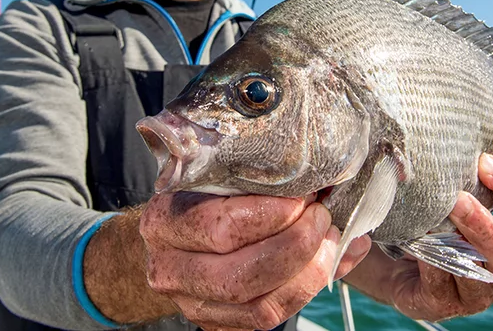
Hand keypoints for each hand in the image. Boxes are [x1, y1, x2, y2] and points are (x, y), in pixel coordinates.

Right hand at [139, 191, 371, 329]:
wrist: (169, 240)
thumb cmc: (197, 198)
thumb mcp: (208, 176)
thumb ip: (252, 177)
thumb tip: (316, 178)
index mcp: (164, 223)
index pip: (223, 227)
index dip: (274, 213)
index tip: (304, 194)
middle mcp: (170, 270)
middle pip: (242, 275)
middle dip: (296, 245)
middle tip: (321, 218)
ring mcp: (193, 304)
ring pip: (260, 307)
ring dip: (307, 274)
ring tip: (329, 241)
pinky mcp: (216, 324)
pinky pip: (268, 318)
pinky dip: (306, 291)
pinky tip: (326, 263)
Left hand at [342, 153, 492, 320]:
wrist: (393, 262)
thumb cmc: (432, 220)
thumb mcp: (452, 195)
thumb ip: (464, 175)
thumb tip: (455, 123)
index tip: (484, 159)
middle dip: (487, 220)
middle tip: (459, 195)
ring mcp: (477, 293)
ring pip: (481, 270)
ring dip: (462, 240)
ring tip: (443, 213)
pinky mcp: (444, 305)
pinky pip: (441, 284)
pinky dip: (430, 262)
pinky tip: (415, 243)